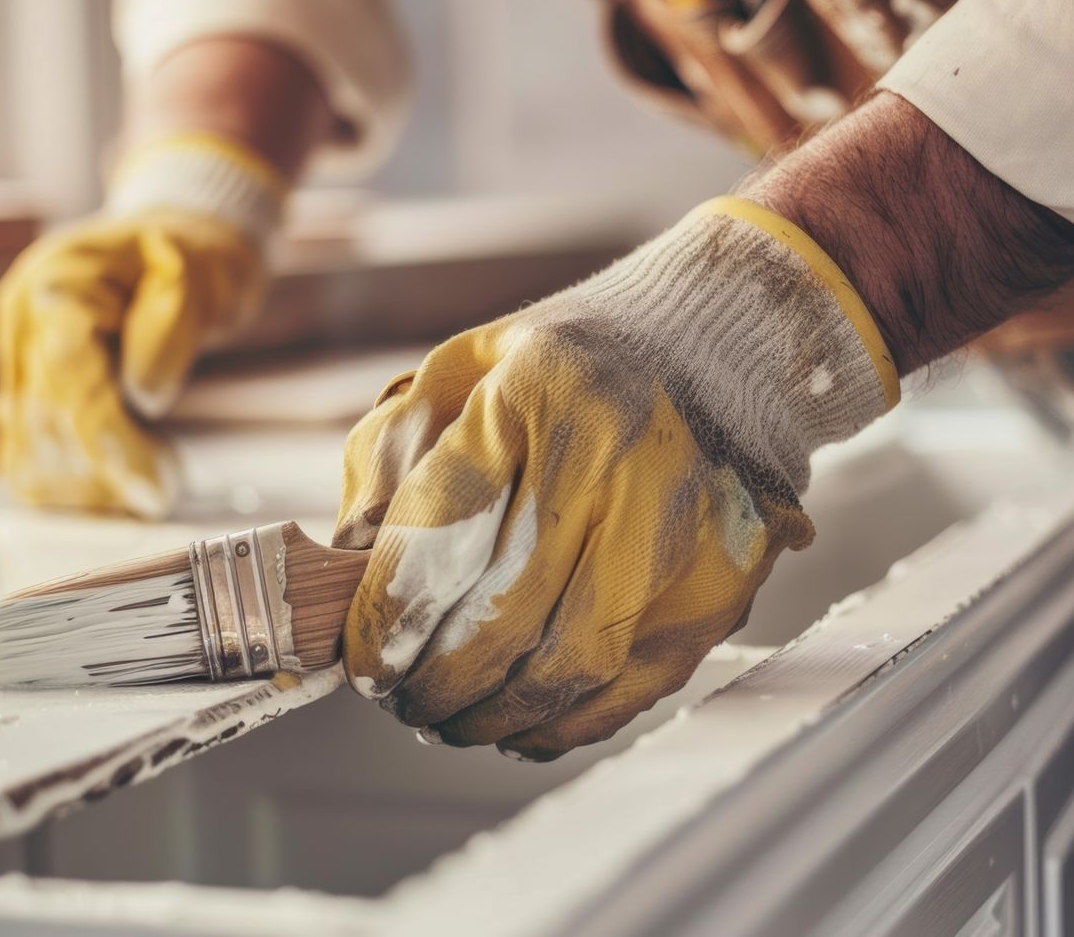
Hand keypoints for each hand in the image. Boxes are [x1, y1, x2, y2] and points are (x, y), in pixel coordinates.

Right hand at [0, 134, 280, 516]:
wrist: (175, 240)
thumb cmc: (194, 252)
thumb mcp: (201, 272)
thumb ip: (172, 326)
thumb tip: (144, 394)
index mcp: (55, 282)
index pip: (67, 374)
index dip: (107, 438)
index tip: (152, 487)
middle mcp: (21, 321)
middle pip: (43, 422)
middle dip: (104, 470)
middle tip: (167, 489)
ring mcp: (16, 357)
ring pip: (27, 451)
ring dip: (86, 486)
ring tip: (151, 480)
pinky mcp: (26, 390)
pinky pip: (31, 454)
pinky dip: (73, 482)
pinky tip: (119, 483)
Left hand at [334, 197, 899, 759]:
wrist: (725, 348)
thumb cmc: (576, 366)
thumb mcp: (463, 370)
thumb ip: (393, 458)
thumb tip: (349, 567)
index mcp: (542, 387)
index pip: (442, 529)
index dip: (386, 618)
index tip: (362, 661)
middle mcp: (622, 459)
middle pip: (502, 618)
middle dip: (431, 684)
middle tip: (397, 701)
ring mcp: (682, 532)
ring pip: (566, 671)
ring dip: (490, 718)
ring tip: (448, 720)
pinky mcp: (719, 590)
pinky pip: (627, 690)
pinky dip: (560, 725)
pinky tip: (517, 724)